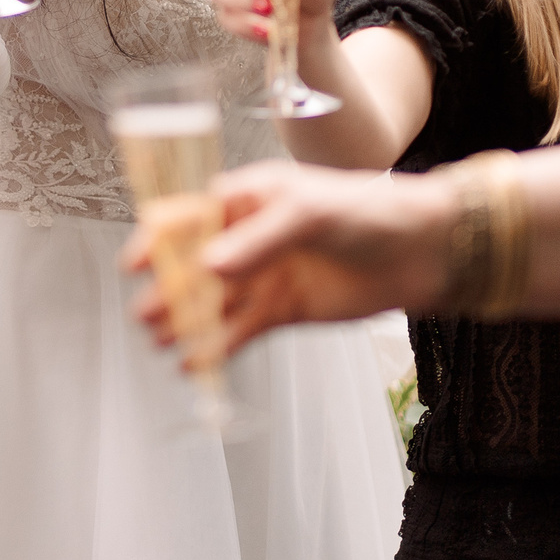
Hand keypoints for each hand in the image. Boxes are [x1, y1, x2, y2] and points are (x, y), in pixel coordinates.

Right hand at [125, 160, 450, 359]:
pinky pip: (242, 330)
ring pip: (214, 301)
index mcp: (248, 198)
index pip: (190, 215)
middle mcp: (250, 237)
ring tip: (162, 341)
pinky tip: (195, 362)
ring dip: (186, 320)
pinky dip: (218, 346)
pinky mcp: (284, 310)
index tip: (133, 263)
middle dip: (168, 288)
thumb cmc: (369, 211)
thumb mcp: (308, 214)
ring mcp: (266, 275)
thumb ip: (257, 241)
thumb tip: (208, 268)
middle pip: (195, 264)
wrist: (425, 250)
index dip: (158, 238)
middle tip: (146, 314)